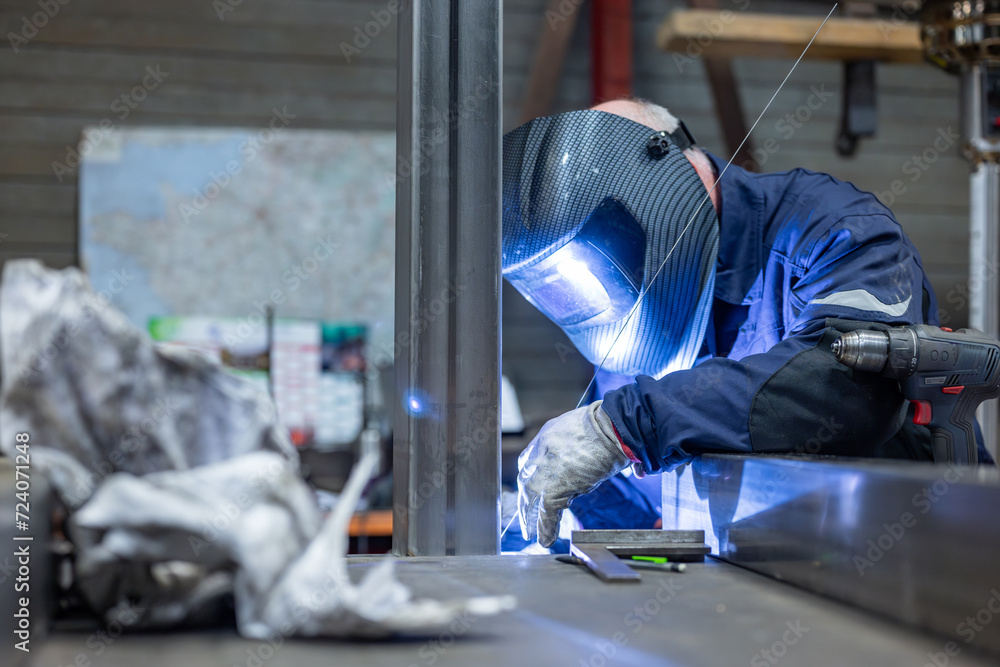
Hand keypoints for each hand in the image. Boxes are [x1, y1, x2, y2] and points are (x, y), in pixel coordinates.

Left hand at [517, 401, 630, 546]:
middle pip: (526, 479)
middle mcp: (543, 451)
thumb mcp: (591, 429)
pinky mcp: (556, 487)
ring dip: (530, 515)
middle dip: (526, 498)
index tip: (532, 487)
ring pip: (531, 496)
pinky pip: (546, 512)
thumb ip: (598, 450)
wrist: (614, 426)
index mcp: (549, 435)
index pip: (530, 459)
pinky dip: (545, 528)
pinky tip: (544, 540)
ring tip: (530, 532)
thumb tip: (633, 470)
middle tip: (525, 513)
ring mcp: (546, 469)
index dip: (532, 475)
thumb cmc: (613, 426)